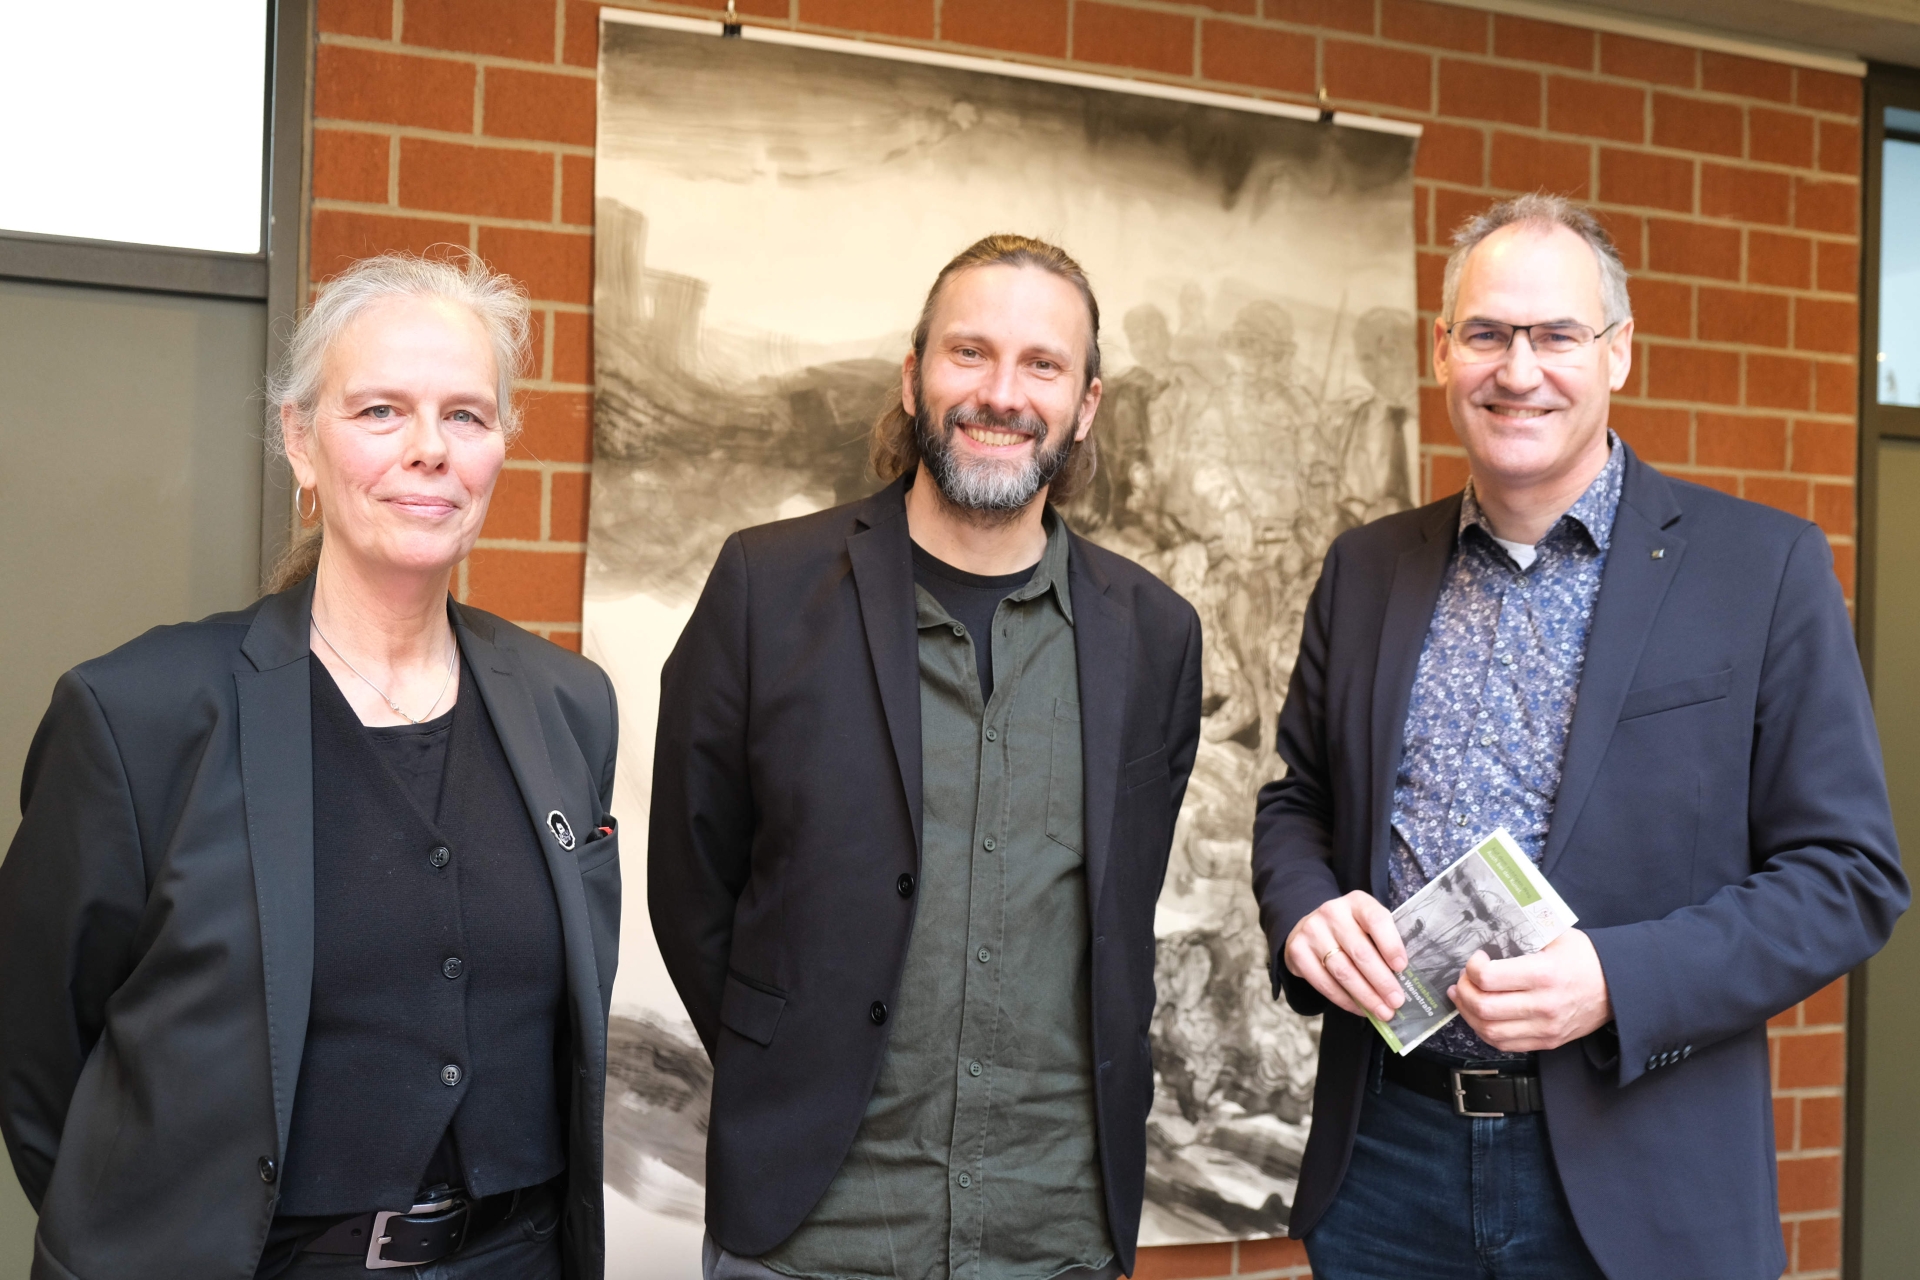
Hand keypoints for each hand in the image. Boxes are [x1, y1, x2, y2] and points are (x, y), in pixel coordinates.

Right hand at [1283, 892, 1407, 1021]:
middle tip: (1396, 1002)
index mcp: (1357, 902)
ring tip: (1382, 1012)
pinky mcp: (1297, 952)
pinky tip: (1360, 1009)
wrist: (1312, 927)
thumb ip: (1384, 944)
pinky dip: (1345, 1000)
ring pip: (1342, 971)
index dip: (1391, 944)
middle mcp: (1332, 912)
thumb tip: (1404, 982)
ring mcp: (1311, 931)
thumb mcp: (1368, 925)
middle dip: (1381, 981)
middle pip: (1360, 951)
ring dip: (1365, 996)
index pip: (1376, 920)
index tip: (1402, 967)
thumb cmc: (1352, 930)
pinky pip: (1324, 983)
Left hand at [1450, 930, 1612, 1051]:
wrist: (1618, 987)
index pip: (1489, 978)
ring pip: (1490, 1031)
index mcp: (1544, 974)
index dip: (1472, 968)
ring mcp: (1546, 1028)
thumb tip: (1486, 933)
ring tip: (1464, 997)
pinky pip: (1505, 1045)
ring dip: (1468, 1014)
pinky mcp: (1548, 1042)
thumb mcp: (1556, 935)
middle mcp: (1544, 1005)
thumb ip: (1523, 934)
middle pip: (1484, 1007)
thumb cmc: (1585, 958)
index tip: (1476, 959)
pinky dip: (1486, 1031)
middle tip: (1462, 980)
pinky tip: (1480, 1016)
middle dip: (1463, 991)